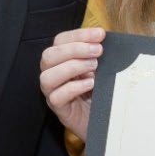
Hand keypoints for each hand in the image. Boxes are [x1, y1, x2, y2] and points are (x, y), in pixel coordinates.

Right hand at [39, 28, 104, 142]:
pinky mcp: (59, 109)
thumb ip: (99, 54)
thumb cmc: (101, 92)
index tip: (100, 34)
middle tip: (98, 51)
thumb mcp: (102, 69)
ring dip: (72, 67)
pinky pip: (57, 97)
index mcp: (61, 60)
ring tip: (94, 66)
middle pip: (49, 56)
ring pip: (48, 76)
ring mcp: (53, 92)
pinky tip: (90, 83)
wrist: (106, 121)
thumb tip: (104, 38)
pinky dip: (74, 87)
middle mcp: (53, 74)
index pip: (61, 41)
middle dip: (75, 49)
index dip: (79, 34)